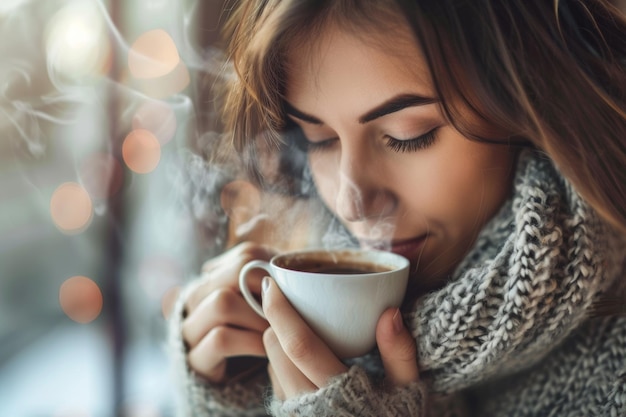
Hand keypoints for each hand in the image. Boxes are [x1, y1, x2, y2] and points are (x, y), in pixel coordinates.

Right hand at [182, 242, 274, 382]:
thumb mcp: (265, 303)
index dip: (275, 270)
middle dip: (265, 293)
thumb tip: (286, 266)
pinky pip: (221, 338)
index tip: (291, 291)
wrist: (236, 383)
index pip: (246, 255)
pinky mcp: (194, 358)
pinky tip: (266, 352)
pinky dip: (250, 342)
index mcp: (217, 276)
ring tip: (276, 333)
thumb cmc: (257, 335)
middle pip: (232, 275)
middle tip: (286, 312)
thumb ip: (272, 282)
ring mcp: (191, 326)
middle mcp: (196, 297)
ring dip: (257, 317)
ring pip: (222, 302)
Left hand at [262, 277, 418, 399]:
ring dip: (277, 341)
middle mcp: (308, 406)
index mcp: (338, 393)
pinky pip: (274, 382)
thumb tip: (389, 312)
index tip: (271, 284)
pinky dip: (280, 363)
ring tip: (301, 332)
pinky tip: (303, 360)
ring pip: (270, 364)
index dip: (281, 311)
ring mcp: (295, 415)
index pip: (299, 345)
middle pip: (275, 349)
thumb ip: (400, 353)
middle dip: (276, 320)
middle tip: (291, 303)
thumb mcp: (408, 390)